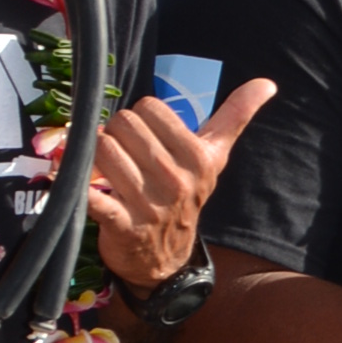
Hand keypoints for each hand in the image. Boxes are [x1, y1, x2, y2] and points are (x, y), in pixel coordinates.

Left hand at [87, 78, 276, 295]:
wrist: (168, 258)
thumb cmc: (188, 195)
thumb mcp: (215, 157)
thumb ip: (236, 116)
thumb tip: (268, 84)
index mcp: (198, 157)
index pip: (149, 108)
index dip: (140, 119)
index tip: (145, 138)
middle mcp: (176, 180)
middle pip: (123, 124)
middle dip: (116, 133)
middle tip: (122, 153)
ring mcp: (148, 205)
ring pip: (102, 149)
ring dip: (93, 155)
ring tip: (103, 167)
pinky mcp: (120, 225)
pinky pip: (88, 193)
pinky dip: (73, 180)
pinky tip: (73, 177)